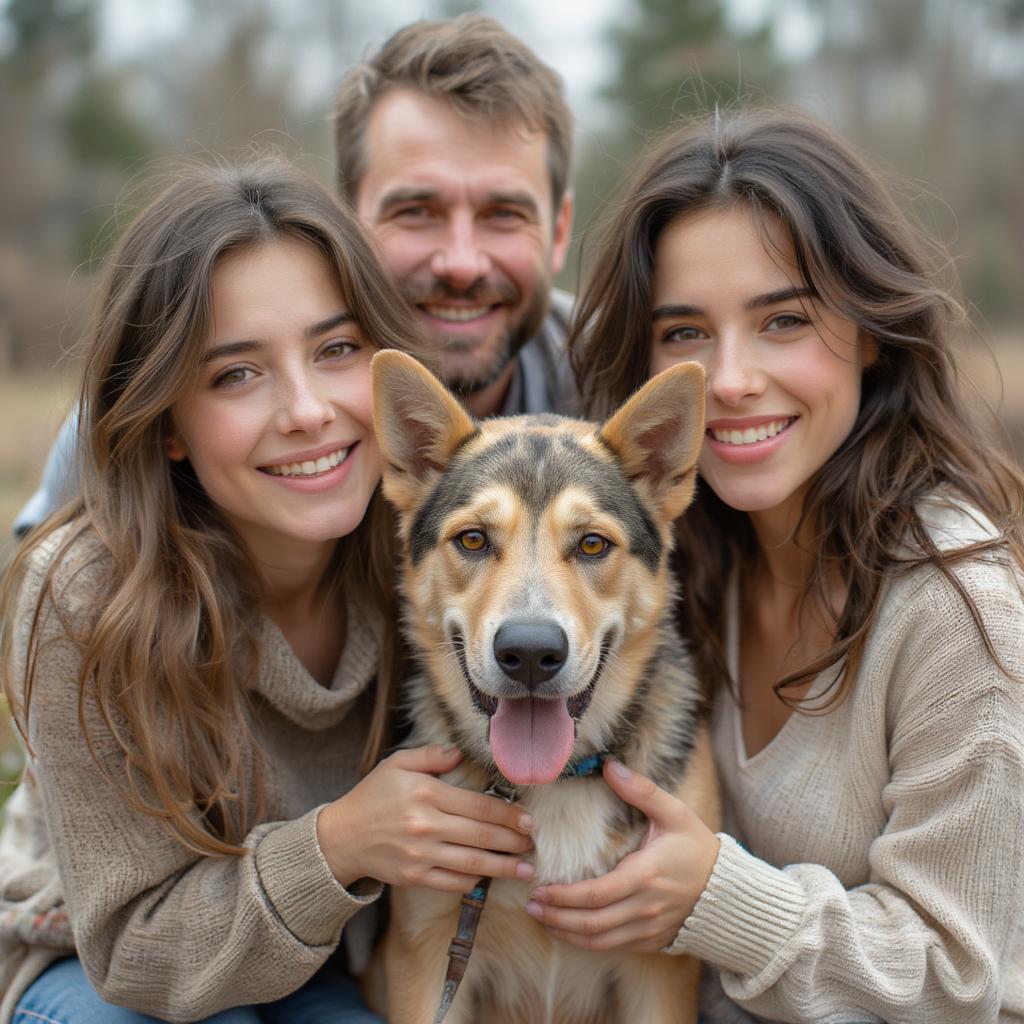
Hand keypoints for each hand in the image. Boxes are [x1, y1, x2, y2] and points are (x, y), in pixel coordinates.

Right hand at [317, 744, 534, 892]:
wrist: (342, 836)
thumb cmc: (373, 796)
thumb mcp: (397, 764)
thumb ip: (431, 756)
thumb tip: (460, 753)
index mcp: (427, 794)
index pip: (479, 806)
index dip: (508, 814)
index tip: (528, 820)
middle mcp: (426, 825)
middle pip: (481, 835)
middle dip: (512, 841)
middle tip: (533, 843)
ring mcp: (420, 854)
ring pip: (471, 863)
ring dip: (502, 867)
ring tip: (525, 869)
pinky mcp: (414, 877)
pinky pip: (452, 883)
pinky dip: (473, 882)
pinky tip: (488, 878)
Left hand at [523, 759, 719, 952]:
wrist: (728, 891)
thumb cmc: (697, 848)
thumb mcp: (674, 813)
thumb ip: (641, 790)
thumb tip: (610, 766)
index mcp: (646, 876)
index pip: (597, 894)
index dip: (564, 897)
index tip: (539, 889)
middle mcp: (645, 908)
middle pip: (592, 923)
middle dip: (557, 917)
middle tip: (531, 906)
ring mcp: (648, 929)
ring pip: (599, 941)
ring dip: (566, 933)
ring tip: (542, 919)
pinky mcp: (650, 940)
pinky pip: (612, 947)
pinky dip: (586, 943)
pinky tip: (569, 930)